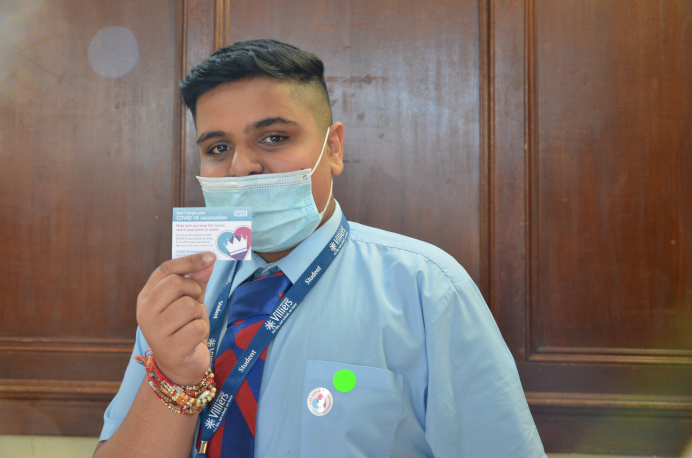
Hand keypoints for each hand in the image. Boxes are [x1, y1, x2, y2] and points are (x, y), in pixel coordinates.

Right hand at [136, 253, 215, 384]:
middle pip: (176, 283)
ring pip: (188, 305)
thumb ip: (197, 279)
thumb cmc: (184, 328)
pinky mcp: (170, 348)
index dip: (189, 261)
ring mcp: (155, 331)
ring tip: (192, 323)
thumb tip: (209, 259)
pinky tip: (194, 338)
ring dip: (198, 313)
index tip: (210, 256)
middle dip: (193, 290)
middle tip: (195, 302)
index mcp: (146, 297)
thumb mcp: (189, 300)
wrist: (181, 366)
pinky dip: (202, 330)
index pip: (165, 269)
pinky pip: (196, 327)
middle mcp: (145, 312)